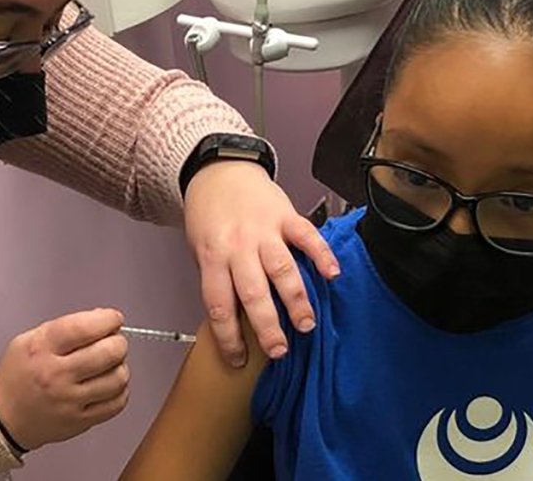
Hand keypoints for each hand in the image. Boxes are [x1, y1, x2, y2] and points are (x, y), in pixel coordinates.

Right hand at [0, 308, 130, 450]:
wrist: (3, 417)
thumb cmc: (17, 376)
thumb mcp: (27, 340)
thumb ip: (64, 327)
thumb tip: (102, 320)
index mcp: (41, 348)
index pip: (85, 327)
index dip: (108, 319)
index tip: (113, 319)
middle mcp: (56, 374)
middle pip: (109, 352)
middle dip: (118, 342)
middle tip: (113, 342)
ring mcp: (70, 400)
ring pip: (118, 378)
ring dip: (120, 366)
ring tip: (109, 365)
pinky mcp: (80, 421)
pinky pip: (117, 403)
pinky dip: (120, 390)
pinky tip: (108, 385)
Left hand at [185, 161, 339, 367]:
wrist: (219, 171)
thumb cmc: (210, 215)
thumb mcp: (200, 250)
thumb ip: (218, 280)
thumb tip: (235, 321)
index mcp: (212, 258)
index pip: (219, 306)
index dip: (228, 337)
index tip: (238, 360)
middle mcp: (238, 247)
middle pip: (252, 293)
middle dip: (267, 326)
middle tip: (279, 351)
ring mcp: (264, 231)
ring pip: (281, 270)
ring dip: (296, 299)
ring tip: (306, 324)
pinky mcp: (286, 216)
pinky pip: (306, 236)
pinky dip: (321, 254)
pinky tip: (332, 274)